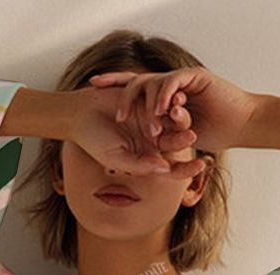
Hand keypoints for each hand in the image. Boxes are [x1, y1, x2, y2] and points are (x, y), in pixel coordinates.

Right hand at [68, 84, 203, 178]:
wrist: (79, 114)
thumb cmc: (94, 141)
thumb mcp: (116, 158)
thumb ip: (139, 166)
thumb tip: (163, 169)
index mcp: (147, 159)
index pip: (171, 168)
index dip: (187, 169)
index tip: (200, 166)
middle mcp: (152, 141)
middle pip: (174, 143)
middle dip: (183, 140)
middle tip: (191, 135)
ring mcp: (150, 120)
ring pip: (170, 121)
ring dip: (179, 119)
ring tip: (183, 115)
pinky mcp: (146, 101)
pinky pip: (160, 102)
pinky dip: (167, 101)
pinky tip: (175, 99)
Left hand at [88, 68, 257, 153]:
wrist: (241, 122)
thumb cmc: (217, 132)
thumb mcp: (180, 140)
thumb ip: (162, 140)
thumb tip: (143, 151)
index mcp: (163, 98)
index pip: (135, 91)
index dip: (114, 89)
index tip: (93, 91)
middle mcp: (169, 86)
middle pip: (136, 82)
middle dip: (117, 87)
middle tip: (105, 100)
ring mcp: (180, 80)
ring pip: (152, 83)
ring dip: (142, 101)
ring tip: (136, 118)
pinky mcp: (194, 77)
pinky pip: (172, 83)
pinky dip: (163, 95)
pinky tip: (159, 110)